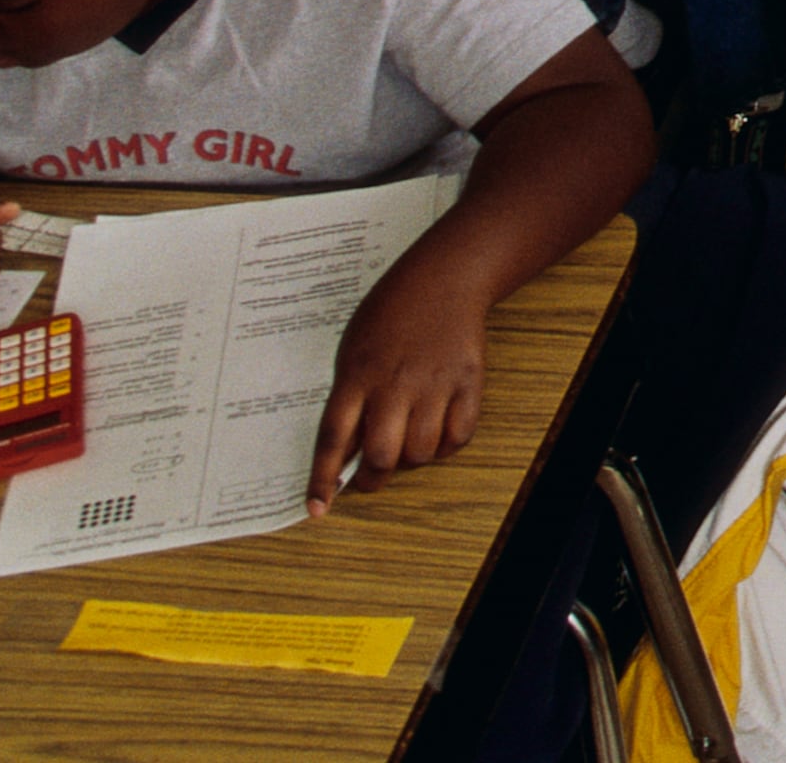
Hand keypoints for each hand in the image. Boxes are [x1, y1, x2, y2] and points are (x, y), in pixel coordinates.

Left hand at [307, 255, 490, 514]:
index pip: (334, 438)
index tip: (317, 507)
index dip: (323, 478)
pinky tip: (436, 435)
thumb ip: (349, 395)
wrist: (444, 278)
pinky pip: (459, 436)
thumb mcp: (352, 347)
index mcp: (357, 374)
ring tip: (405, 447)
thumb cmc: (391, 310)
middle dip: (373, 478)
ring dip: (409, 461)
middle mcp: (395, 383)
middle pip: (382, 454)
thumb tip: (348, 447)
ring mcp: (435, 384)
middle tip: (370, 479)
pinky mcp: (468, 383)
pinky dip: (446, 446)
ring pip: (421, 452)